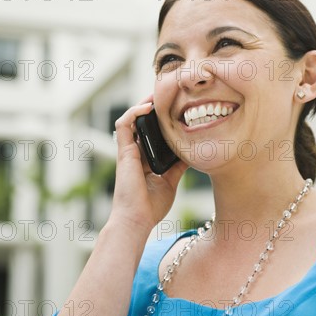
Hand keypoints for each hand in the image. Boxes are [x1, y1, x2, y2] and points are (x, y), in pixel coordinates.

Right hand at [110, 95, 187, 234]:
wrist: (137, 220)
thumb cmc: (151, 206)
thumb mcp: (171, 181)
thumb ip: (178, 166)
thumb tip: (192, 153)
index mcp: (144, 159)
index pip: (150, 133)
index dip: (159, 121)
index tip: (174, 109)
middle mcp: (135, 152)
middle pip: (141, 123)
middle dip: (152, 108)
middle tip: (167, 96)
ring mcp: (127, 151)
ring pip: (131, 119)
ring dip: (142, 105)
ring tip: (156, 96)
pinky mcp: (123, 151)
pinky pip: (123, 125)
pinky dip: (134, 113)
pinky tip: (147, 108)